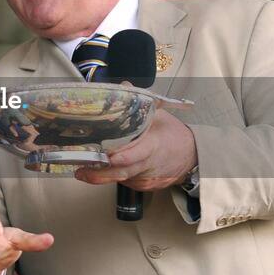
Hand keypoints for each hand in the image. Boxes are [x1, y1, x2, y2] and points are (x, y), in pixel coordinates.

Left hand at [75, 109, 196, 190]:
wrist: (192, 157)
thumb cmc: (173, 134)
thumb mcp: (159, 115)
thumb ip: (139, 103)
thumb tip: (123, 86)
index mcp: (154, 145)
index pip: (137, 153)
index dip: (122, 157)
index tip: (108, 157)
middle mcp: (149, 165)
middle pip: (123, 172)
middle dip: (100, 174)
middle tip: (81, 171)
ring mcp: (147, 179)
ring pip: (122, 179)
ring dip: (103, 176)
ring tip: (84, 171)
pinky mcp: (144, 187)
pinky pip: (126, 182)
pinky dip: (115, 176)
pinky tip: (105, 170)